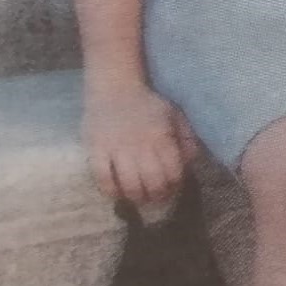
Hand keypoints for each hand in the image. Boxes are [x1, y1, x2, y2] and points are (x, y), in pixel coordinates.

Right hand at [82, 85, 198, 204]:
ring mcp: (116, 148)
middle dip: (157, 195)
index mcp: (161, 136)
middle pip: (152, 182)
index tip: (173, 188)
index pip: (172, 171)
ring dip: (136, 197)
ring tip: (139, 198)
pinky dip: (110, 190)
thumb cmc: (147, 103)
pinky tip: (117, 193)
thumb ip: (186, 138)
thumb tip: (190, 162)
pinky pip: (102, 178)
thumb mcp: (174, 115)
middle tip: (157, 198)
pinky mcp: (96, 150)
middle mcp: (140, 145)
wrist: (114, 87)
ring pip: (128, 184)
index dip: (175, 184)